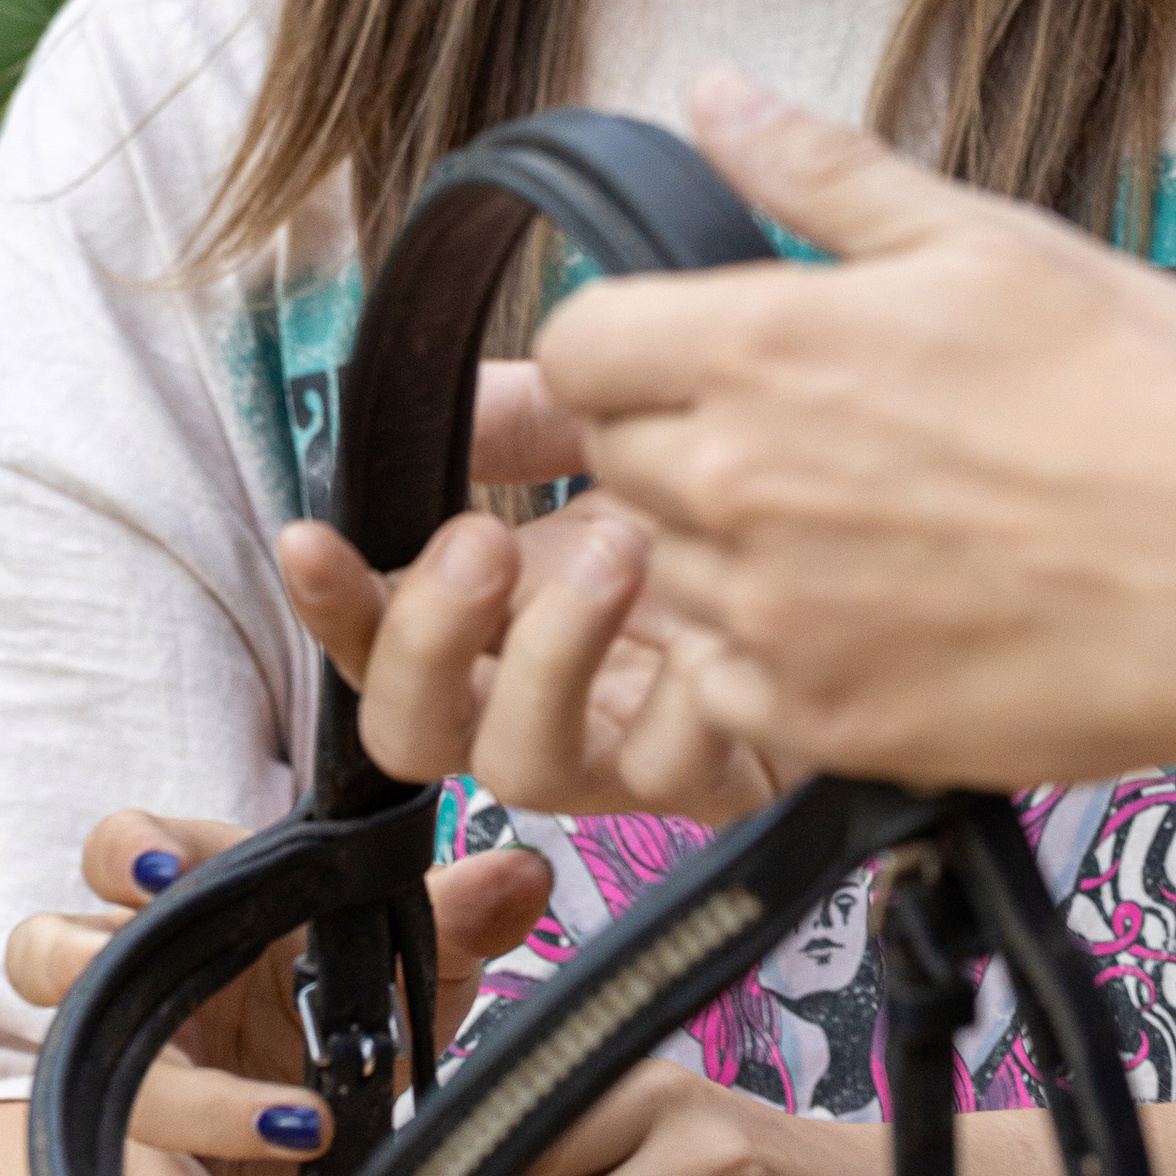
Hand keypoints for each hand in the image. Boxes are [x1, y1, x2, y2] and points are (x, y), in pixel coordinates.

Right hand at [2, 812, 548, 1175]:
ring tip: (299, 1125)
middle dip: (77, 958)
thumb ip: (458, 918)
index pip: (125, 850)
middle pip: (50, 953)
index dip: (127, 850)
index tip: (162, 868)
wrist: (332, 1157)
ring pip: (90, 1092)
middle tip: (136, 965)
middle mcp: (143, 993)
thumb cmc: (357, 1019)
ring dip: (191, 1106)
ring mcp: (133, 1091)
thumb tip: (522, 873)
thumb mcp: (411, 971)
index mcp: (197, 909)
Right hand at [277, 369, 795, 825]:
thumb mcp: (611, 436)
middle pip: (412, 732)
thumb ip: (521, 416)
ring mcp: (617, 755)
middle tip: (485, 540)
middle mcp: (534, 701)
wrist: (865, 548)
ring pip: (524, 767)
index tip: (310, 536)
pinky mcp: (715, 779)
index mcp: (492, 624)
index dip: (330, 604)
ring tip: (619, 549)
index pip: (369, 639)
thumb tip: (437, 397)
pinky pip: (675, 769)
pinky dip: (686, 697)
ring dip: (551, 655)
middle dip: (427, 638)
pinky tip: (716, 623)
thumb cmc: (725, 502)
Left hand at [531, 72, 1175, 788]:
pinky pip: (723, 683)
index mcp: (760, 346)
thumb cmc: (1142, 389)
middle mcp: (734, 483)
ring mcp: (770, 613)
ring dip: (721, 553)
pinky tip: (872, 617)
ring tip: (858, 531)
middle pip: (612, 461)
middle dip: (680, 442)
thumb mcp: (983, 239)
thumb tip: (710, 93)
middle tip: (809, 441)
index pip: (574, 347)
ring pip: (661, 576)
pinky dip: (770, 656)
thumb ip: (821, 172)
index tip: (700, 354)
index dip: (625, 344)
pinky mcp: (821, 717)